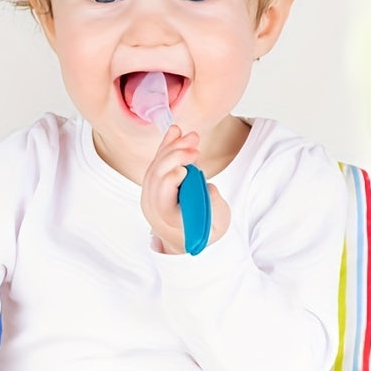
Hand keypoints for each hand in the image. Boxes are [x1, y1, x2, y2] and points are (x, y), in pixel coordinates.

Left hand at [140, 125, 230, 253]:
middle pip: (157, 176)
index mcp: (169, 219)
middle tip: (195, 144)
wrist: (187, 236)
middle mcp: (154, 207)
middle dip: (175, 155)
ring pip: (156, 166)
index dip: (171, 180)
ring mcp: (150, 194)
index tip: (186, 169)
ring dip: (173, 148)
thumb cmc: (205, 231)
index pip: (162, 198)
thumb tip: (208, 188)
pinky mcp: (154, 183)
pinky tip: (176, 133)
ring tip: (192, 137)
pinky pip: (157, 162)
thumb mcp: (219, 224)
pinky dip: (167, 147)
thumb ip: (215, 206)